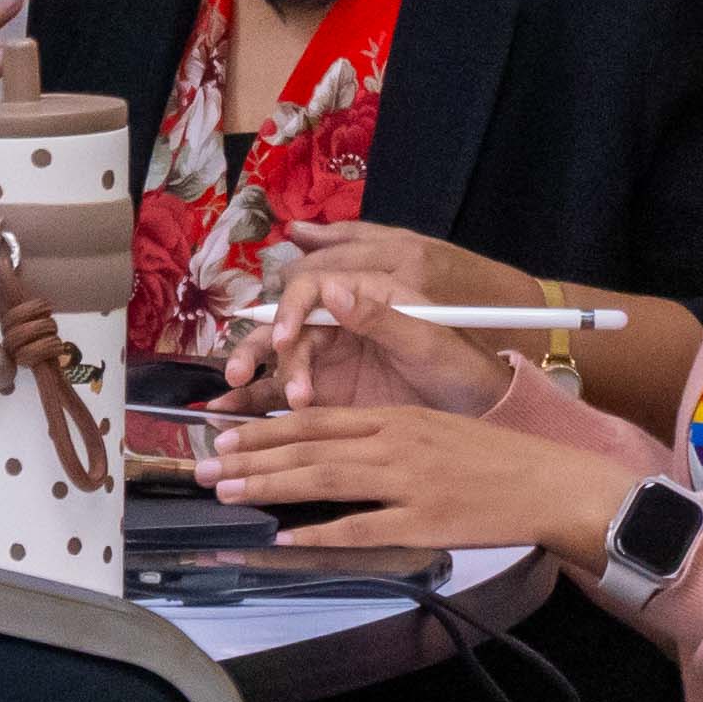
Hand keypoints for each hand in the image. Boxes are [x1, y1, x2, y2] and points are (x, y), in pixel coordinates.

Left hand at [197, 403, 627, 568]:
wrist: (552, 481)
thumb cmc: (494, 456)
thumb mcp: (433, 425)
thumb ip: (382, 430)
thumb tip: (331, 441)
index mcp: (394, 418)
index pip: (314, 420)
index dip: (264, 430)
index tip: (224, 439)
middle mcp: (394, 443)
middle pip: (307, 448)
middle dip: (249, 459)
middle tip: (204, 470)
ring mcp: (408, 482)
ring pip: (324, 481)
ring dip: (270, 488)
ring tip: (228, 494)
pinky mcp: (424, 521)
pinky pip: (363, 528)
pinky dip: (321, 532)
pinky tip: (286, 536)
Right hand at [220, 246, 511, 420]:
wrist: (475, 413)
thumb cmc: (460, 366)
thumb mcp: (427, 340)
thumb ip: (379, 316)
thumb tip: (333, 291)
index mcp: (364, 295)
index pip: (312, 288)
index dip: (290, 309)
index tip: (284, 339)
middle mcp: (337, 321)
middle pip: (284, 322)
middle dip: (260, 345)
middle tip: (245, 372)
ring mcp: (327, 357)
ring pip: (274, 356)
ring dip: (252, 371)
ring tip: (234, 395)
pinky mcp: (322, 392)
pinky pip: (278, 391)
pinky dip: (251, 400)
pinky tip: (227, 412)